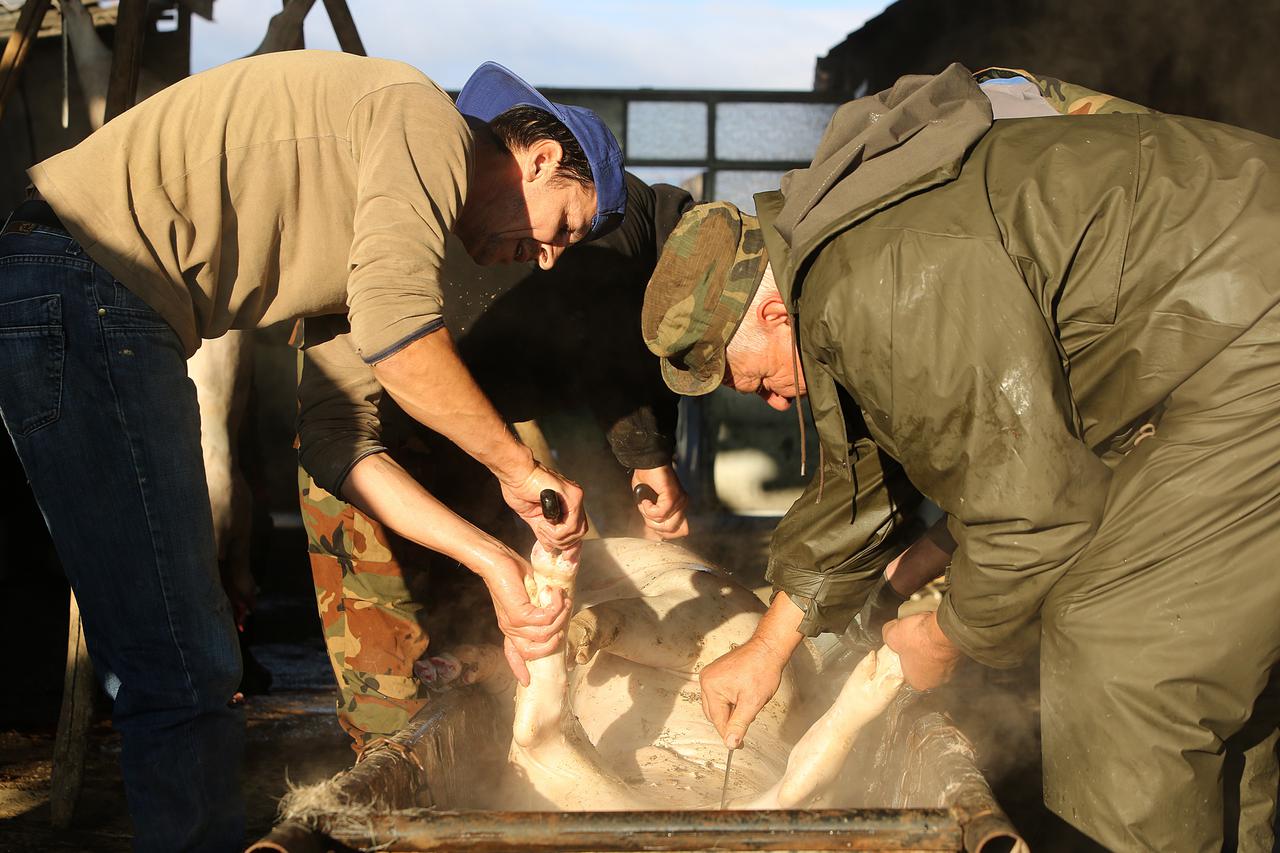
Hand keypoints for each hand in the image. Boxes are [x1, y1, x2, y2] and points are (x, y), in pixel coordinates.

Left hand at [472, 547, 570, 686]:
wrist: (496, 559)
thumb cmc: (512, 572)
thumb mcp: (528, 593)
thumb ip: (538, 604)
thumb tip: (555, 606)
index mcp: (510, 626)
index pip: (513, 654)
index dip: (520, 669)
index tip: (527, 682)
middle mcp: (510, 630)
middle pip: (535, 653)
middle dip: (555, 641)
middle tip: (564, 618)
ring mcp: (513, 625)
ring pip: (545, 636)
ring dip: (560, 616)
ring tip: (562, 599)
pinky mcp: (518, 616)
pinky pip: (546, 620)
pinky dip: (556, 605)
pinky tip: (554, 593)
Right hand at [499, 463, 587, 553]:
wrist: (515, 475)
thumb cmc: (520, 490)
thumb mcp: (533, 518)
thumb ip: (543, 532)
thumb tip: (549, 548)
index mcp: (567, 504)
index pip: (577, 530)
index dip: (571, 545)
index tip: (566, 557)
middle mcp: (575, 499)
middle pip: (579, 533)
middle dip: (562, 542)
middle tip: (545, 537)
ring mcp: (576, 497)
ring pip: (576, 531)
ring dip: (557, 537)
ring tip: (542, 528)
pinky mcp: (573, 496)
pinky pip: (571, 525)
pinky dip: (556, 531)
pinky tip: (544, 524)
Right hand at [631, 465, 689, 539]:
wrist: (648, 463)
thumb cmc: (647, 480)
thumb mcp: (650, 504)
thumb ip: (655, 517)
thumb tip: (658, 534)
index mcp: (679, 506)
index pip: (680, 530)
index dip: (665, 533)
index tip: (653, 528)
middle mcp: (682, 504)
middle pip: (670, 530)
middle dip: (653, 525)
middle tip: (646, 510)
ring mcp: (680, 501)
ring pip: (663, 523)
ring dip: (649, 515)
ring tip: (646, 502)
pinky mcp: (673, 497)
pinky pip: (659, 514)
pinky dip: (648, 508)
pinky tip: (646, 499)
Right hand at [699, 638, 787, 748]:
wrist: (769, 648)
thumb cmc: (762, 669)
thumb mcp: (752, 702)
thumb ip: (739, 725)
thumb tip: (730, 743)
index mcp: (711, 686)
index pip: (717, 720)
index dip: (729, 734)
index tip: (738, 745)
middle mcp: (706, 679)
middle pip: (714, 713)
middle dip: (730, 720)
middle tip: (747, 722)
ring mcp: (711, 675)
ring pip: (717, 705)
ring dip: (731, 711)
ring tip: (748, 704)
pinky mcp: (717, 673)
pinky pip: (719, 695)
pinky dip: (730, 701)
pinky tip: (744, 697)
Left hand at [881, 611, 961, 689]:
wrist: (944, 631)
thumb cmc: (916, 639)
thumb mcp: (892, 635)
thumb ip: (888, 637)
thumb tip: (889, 632)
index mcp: (917, 682)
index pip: (907, 672)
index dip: (903, 657)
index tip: (903, 646)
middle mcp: (936, 681)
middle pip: (923, 667)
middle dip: (919, 654)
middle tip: (915, 639)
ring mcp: (951, 671)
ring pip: (938, 660)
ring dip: (933, 650)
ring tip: (926, 634)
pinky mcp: (961, 659)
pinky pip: (948, 652)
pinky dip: (943, 645)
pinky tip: (937, 633)